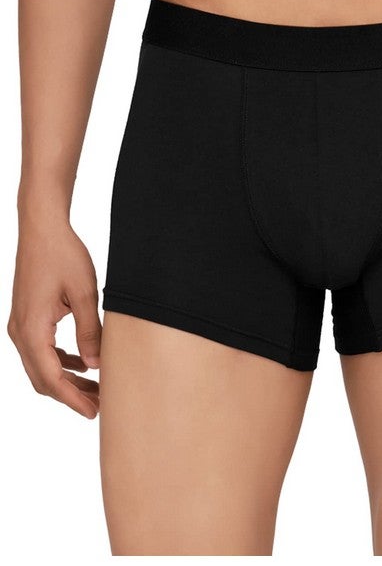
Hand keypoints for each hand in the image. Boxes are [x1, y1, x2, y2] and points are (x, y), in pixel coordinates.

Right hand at [7, 217, 101, 418]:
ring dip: (67, 379)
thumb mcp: (86, 293)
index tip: (94, 412)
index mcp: (32, 330)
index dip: (73, 399)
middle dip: (71, 395)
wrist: (42, 230)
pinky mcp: (27, 319)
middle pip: (43, 378)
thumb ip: (90, 331)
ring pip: (41, 366)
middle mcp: (20, 333)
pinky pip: (41, 350)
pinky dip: (60, 362)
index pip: (51, 378)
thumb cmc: (63, 255)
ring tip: (96, 388)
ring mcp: (20, 326)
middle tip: (100, 405)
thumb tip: (96, 365)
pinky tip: (81, 364)